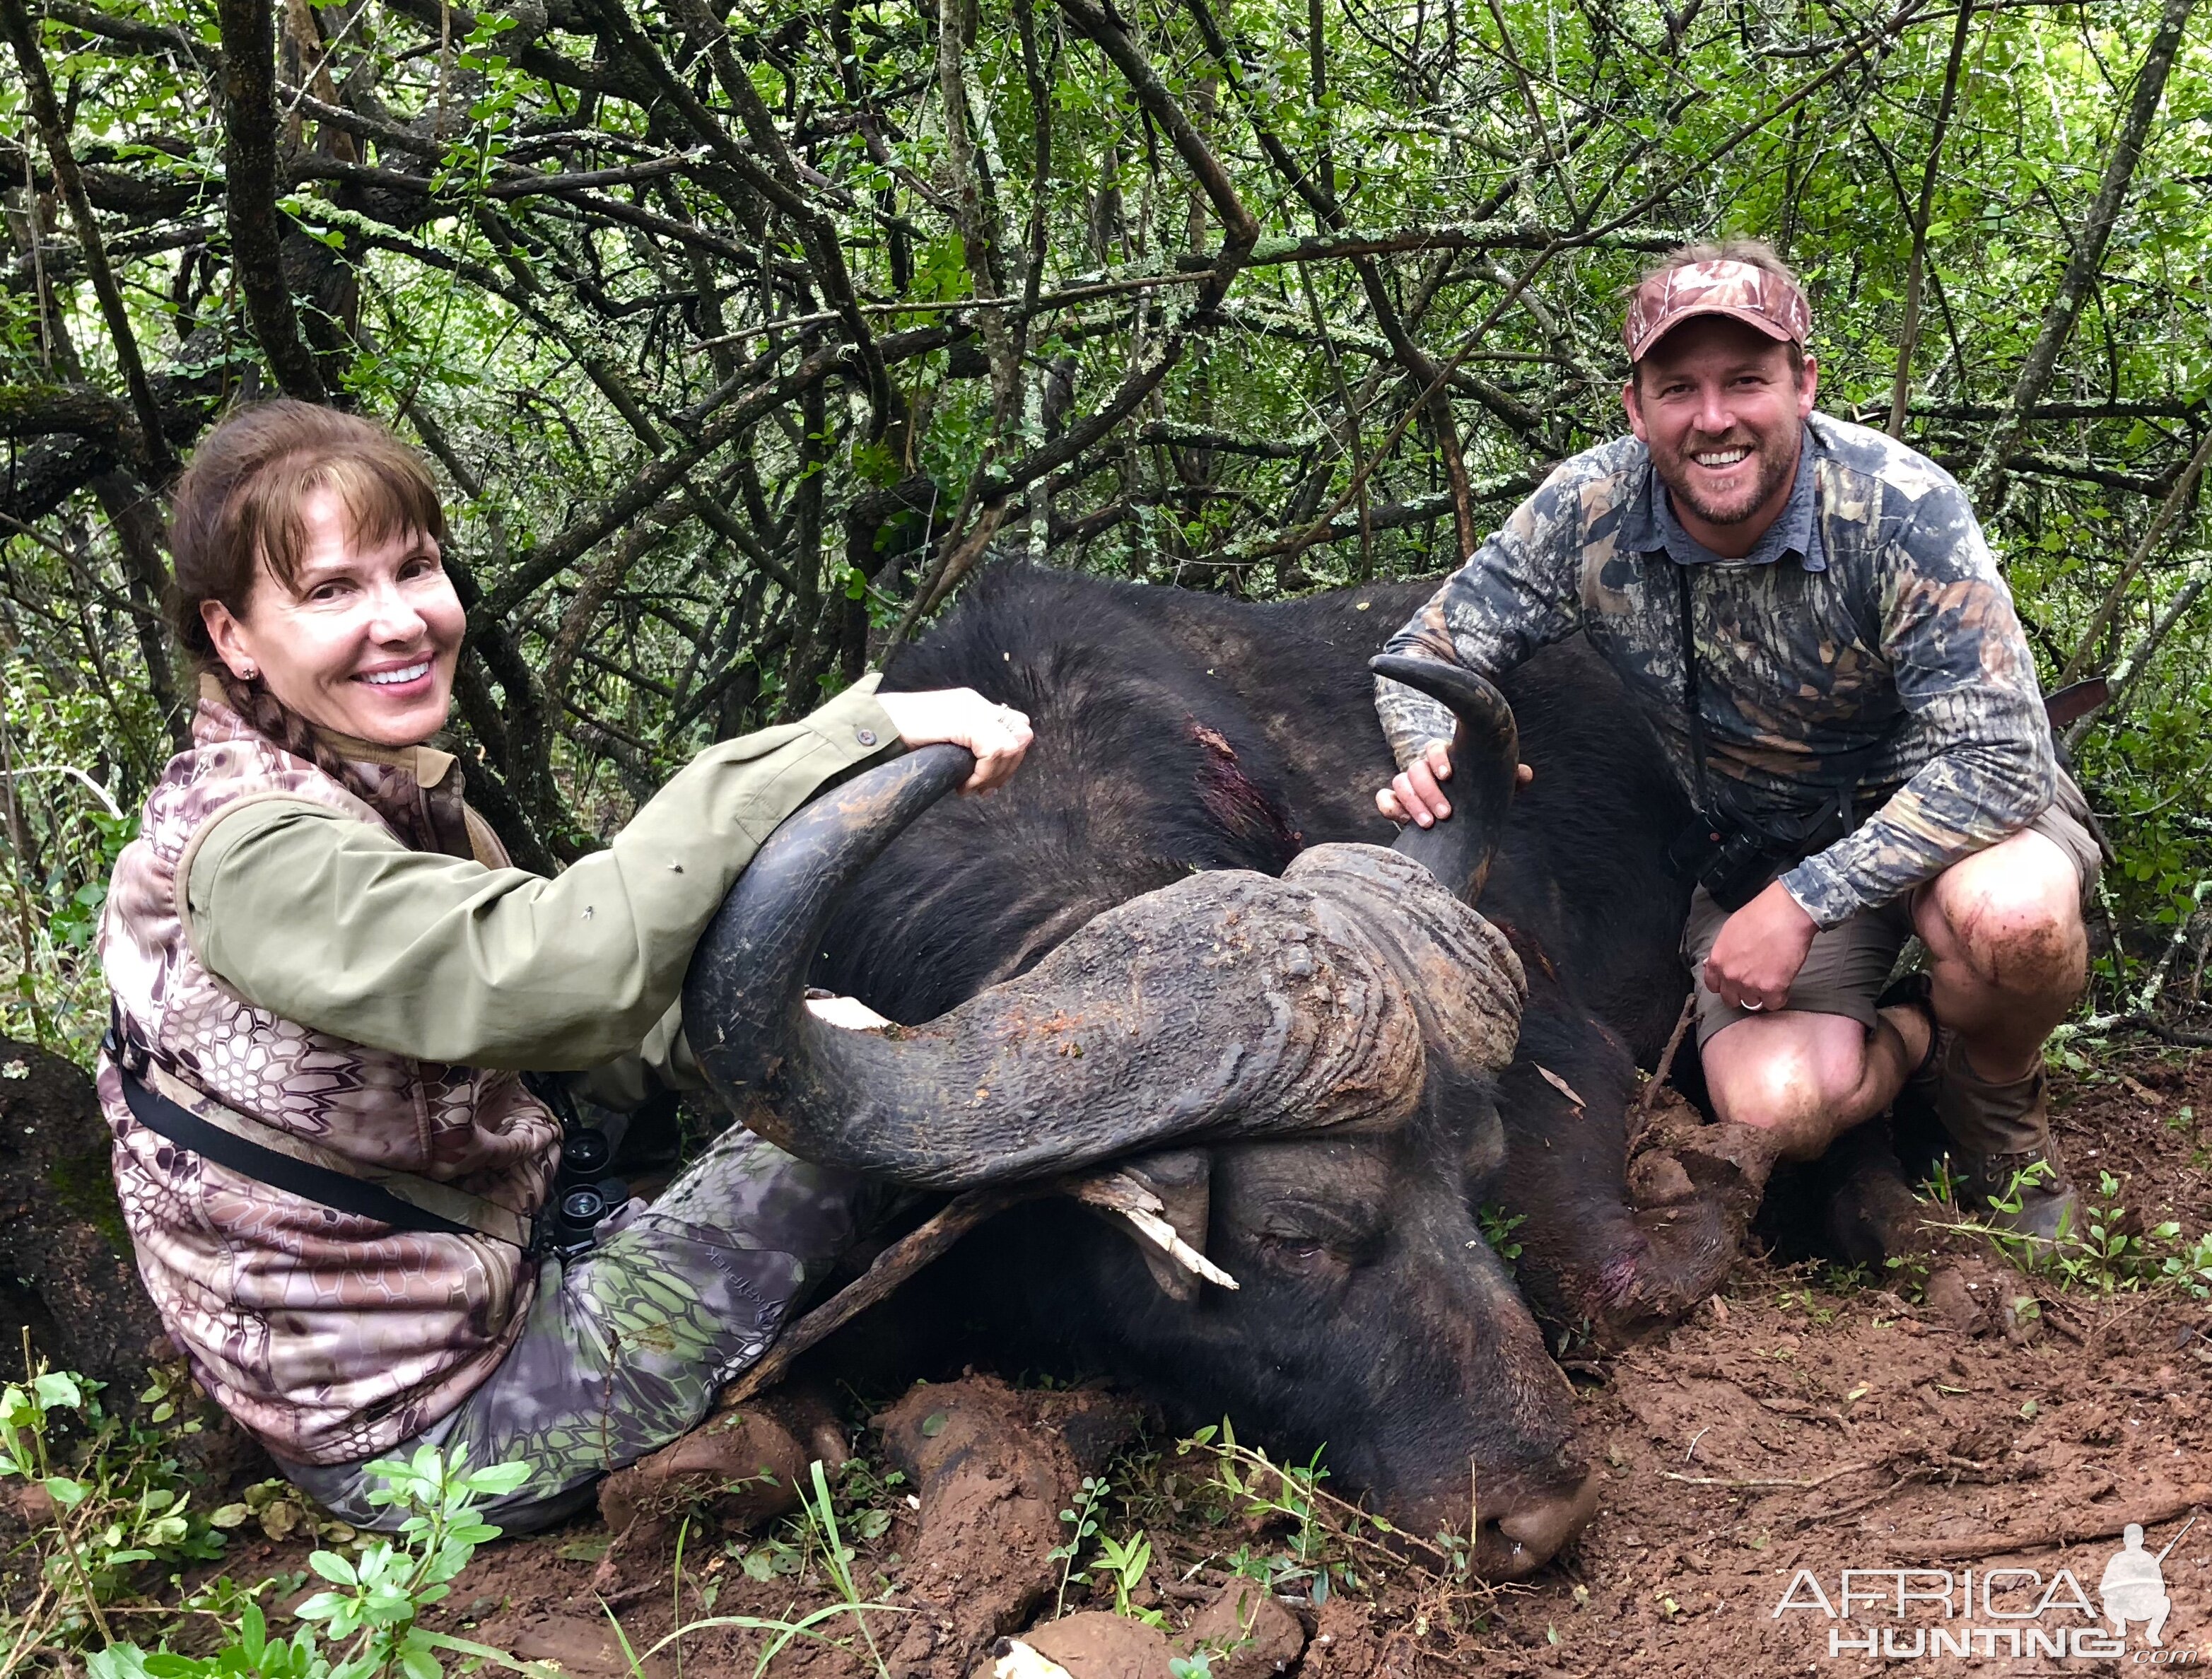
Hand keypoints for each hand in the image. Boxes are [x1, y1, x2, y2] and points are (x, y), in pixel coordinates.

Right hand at [876, 688, 1033, 792]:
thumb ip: (964, 748)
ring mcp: (971, 709)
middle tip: (981, 789)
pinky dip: (983, 775)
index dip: (1008, 758)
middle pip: (1021, 735)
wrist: (872, 727)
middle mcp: (975, 703)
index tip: (987, 782)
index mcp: (971, 706)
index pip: (1014, 726)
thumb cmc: (895, 740)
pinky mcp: (965, 721)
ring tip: (968, 787)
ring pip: (1012, 745)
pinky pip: (994, 751)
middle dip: (1006, 769)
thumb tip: (989, 776)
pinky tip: (962, 786)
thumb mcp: (939, 742)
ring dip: (994, 774)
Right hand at [1374, 741, 1534, 826]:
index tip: (1448, 775)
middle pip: (1416, 769)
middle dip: (1429, 791)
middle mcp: (1424, 768)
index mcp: (1446, 758)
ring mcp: (1408, 784)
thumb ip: (1511, 778)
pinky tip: (1399, 819)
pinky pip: (1385, 798)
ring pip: (1400, 783)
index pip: (1435, 747)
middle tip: (1445, 814)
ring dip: (1412, 802)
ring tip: (1428, 824)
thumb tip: (1525, 774)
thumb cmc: (1479, 794)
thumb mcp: (1495, 787)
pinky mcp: (1397, 802)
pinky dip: (1388, 805)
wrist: (1460, 816)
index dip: (1439, 757)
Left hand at [1702, 879, 1816, 1012]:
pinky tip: (1783, 982)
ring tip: (1772, 977)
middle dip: (1742, 992)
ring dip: (1761, 994)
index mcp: (1718, 962)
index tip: (1734, 982)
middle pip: (1732, 999)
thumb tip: (1717, 963)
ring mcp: (1750, 984)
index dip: (1725, 985)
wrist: (1786, 913)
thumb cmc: (1760, 915)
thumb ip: (1723, 952)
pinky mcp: (1772, 988)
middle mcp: (1730, 976)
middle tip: (1755, 981)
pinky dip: (1779, 996)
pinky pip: (1774, 1003)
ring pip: (1753, 1003)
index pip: (1713, 986)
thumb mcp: (1729, 931)